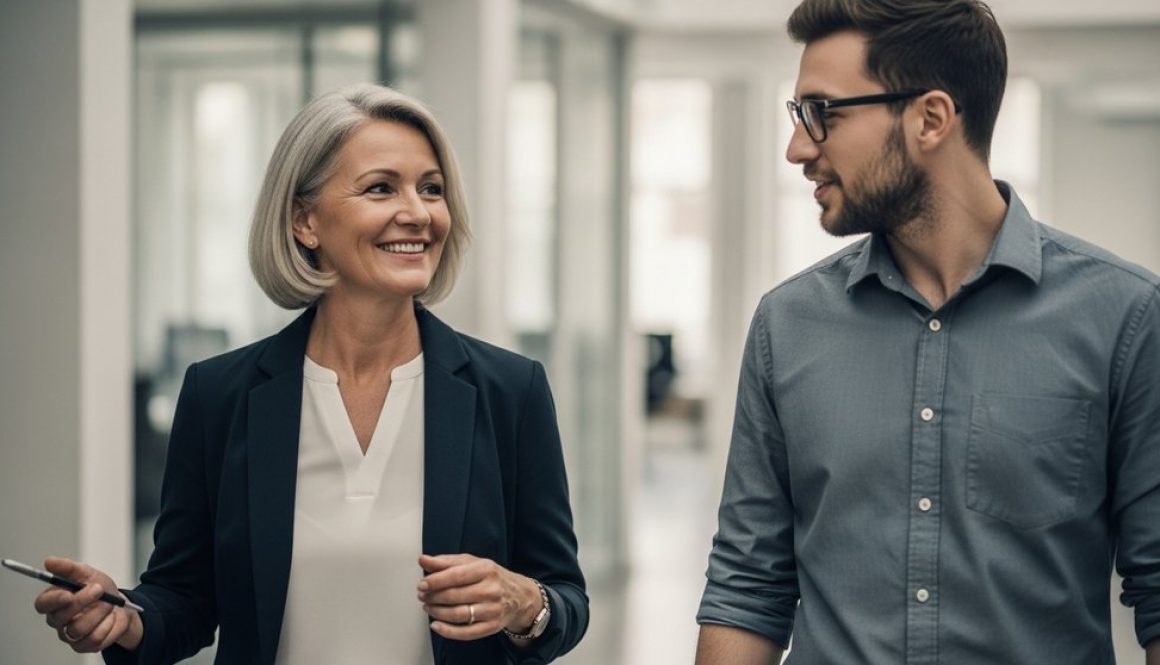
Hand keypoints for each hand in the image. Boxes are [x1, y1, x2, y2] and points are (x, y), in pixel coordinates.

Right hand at [33, 556, 141, 652]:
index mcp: (54, 602)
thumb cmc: (100, 589)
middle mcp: (59, 621)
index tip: (68, 593)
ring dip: (99, 613)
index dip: (53, 600)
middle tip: (99, 589)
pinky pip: (95, 639)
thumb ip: (68, 568)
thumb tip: (48, 561)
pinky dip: (108, 625)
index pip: (42, 604)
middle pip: (61, 618)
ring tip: (110, 603)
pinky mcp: (86, 646)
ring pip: (79, 629)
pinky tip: (112, 617)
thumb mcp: (87, 573)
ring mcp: (71, 636)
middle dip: (83, 601)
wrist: (122, 604)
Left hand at [417, 553, 540, 640]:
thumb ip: (446, 562)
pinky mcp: (492, 626)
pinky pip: (466, 633)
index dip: (435, 581)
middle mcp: (491, 589)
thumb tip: (423, 560)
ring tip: (428, 607)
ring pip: (458, 614)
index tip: (422, 584)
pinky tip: (436, 625)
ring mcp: (492, 610)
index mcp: (486, 569)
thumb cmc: (492, 578)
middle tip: (422, 595)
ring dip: (437, 612)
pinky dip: (447, 631)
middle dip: (433, 596)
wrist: (520, 596)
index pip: (456, 575)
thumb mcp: (473, 563)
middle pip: (455, 595)